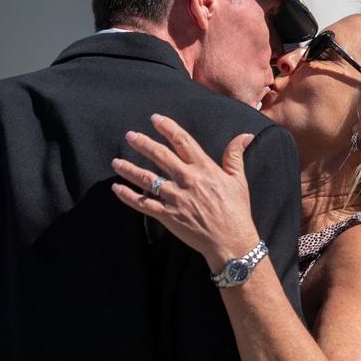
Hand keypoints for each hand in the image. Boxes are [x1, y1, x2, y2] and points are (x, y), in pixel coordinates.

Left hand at [111, 114, 260, 270]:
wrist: (231, 241)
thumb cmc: (236, 211)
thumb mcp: (239, 180)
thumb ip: (235, 156)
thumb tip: (244, 135)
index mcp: (204, 169)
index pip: (183, 141)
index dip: (168, 128)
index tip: (155, 119)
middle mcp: (187, 180)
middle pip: (160, 156)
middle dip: (143, 143)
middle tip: (129, 135)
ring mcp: (175, 198)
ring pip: (147, 179)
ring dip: (129, 168)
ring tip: (115, 161)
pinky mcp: (168, 215)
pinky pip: (143, 204)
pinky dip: (128, 196)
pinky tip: (116, 188)